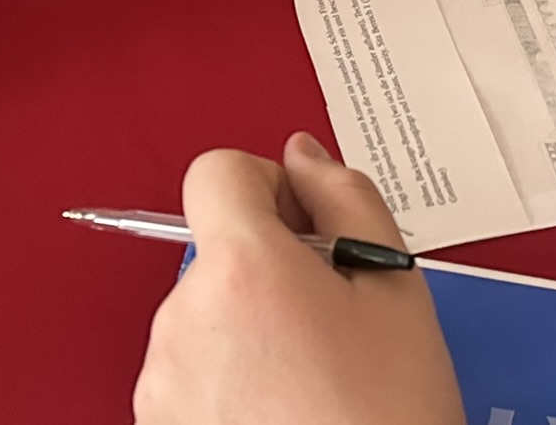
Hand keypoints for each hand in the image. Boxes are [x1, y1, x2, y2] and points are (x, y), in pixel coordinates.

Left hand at [133, 132, 463, 424]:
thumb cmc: (386, 417)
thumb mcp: (395, 287)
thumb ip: (346, 198)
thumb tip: (304, 157)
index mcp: (241, 268)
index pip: (217, 171)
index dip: (269, 184)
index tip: (307, 223)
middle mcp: (184, 318)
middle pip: (218, 251)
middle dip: (272, 268)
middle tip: (337, 318)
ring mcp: (164, 380)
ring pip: (206, 315)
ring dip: (252, 328)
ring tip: (318, 377)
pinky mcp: (160, 424)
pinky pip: (193, 373)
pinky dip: (232, 380)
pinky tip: (288, 409)